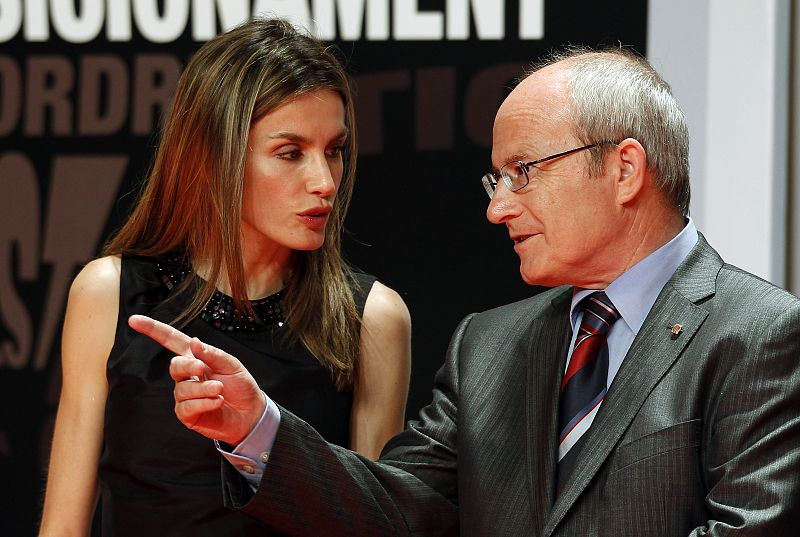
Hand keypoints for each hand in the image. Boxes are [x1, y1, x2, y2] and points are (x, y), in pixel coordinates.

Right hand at [128, 314, 266, 444]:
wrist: (251, 413)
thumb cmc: (241, 386)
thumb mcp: (232, 365)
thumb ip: (212, 354)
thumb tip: (194, 341)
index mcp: (196, 358)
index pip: (171, 340)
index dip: (153, 329)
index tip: (134, 320)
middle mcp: (187, 376)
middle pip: (174, 366)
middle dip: (189, 367)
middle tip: (204, 369)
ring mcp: (185, 395)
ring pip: (182, 389)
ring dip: (204, 389)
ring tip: (220, 390)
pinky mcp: (187, 414)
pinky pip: (186, 407)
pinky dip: (204, 403)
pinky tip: (217, 402)